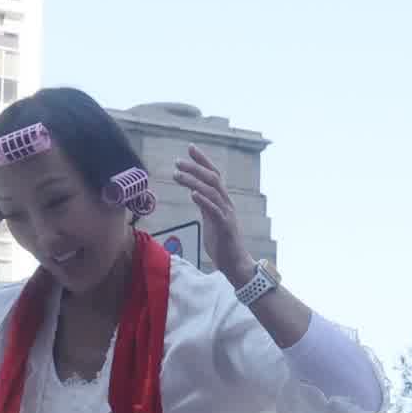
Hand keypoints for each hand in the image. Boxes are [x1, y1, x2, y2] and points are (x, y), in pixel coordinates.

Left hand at [174, 147, 252, 291]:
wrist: (235, 264)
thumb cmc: (222, 244)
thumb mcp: (210, 220)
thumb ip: (205, 205)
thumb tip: (194, 191)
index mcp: (222, 201)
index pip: (213, 175)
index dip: (203, 160)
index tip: (190, 148)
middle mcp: (226, 203)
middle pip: (212, 178)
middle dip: (195, 167)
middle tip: (177, 161)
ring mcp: (227, 214)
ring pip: (211, 191)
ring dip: (193, 181)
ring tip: (177, 175)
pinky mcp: (225, 227)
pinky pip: (215, 210)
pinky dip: (204, 200)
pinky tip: (193, 193)